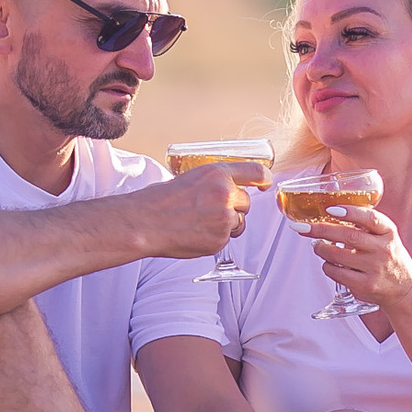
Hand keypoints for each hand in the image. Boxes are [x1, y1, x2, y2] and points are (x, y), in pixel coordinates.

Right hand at [130, 162, 267, 259]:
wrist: (145, 222)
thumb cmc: (160, 200)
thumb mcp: (190, 178)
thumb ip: (214, 183)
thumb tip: (228, 190)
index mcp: (217, 174)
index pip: (255, 172)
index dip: (264, 179)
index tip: (265, 183)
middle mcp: (225, 194)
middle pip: (246, 203)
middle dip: (234, 208)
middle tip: (209, 210)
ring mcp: (224, 219)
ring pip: (238, 223)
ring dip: (226, 224)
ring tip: (198, 222)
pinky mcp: (219, 240)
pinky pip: (225, 239)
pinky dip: (214, 238)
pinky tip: (195, 234)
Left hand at [296, 203, 411, 313]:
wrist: (404, 288)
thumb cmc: (388, 256)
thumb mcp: (385, 236)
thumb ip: (364, 224)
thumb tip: (329, 213)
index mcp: (388, 232)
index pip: (371, 218)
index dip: (350, 212)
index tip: (331, 209)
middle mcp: (383, 249)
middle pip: (349, 236)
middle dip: (321, 230)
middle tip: (304, 227)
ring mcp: (374, 269)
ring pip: (337, 256)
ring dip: (321, 249)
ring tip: (318, 246)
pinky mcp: (365, 286)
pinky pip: (336, 273)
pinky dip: (327, 266)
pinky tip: (330, 263)